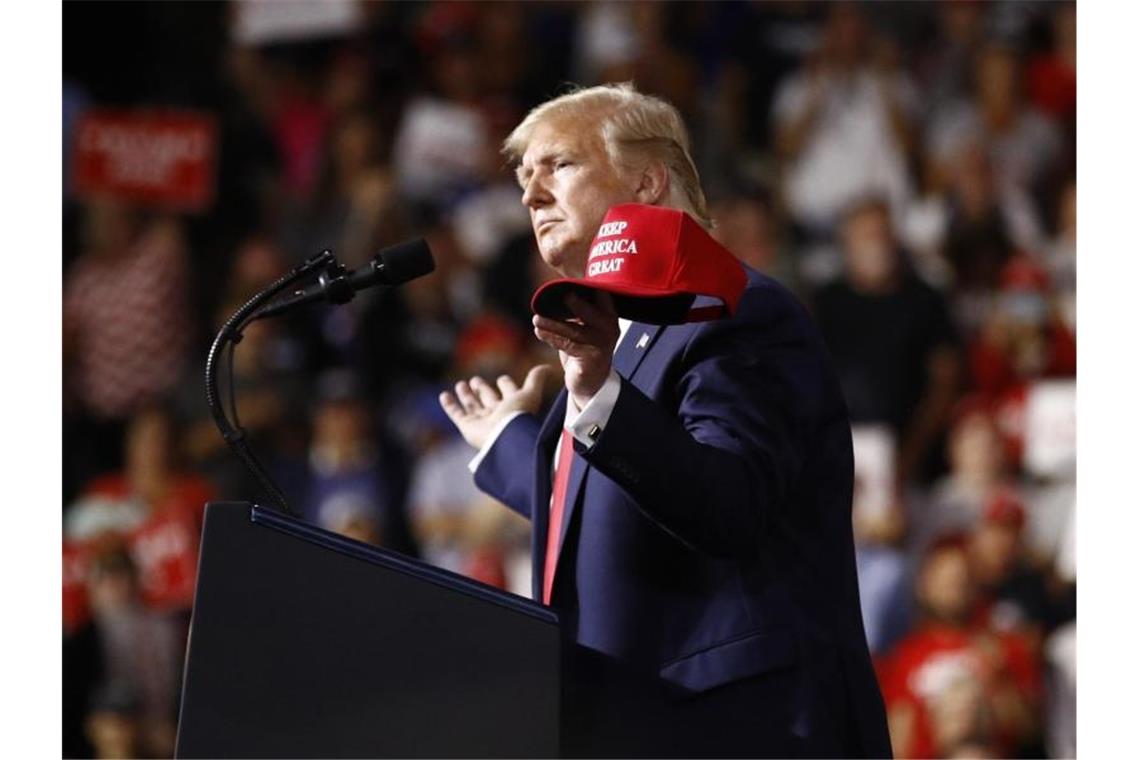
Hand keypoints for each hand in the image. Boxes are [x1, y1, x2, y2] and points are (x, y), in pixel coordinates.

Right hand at [440, 365, 552, 448]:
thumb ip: (537, 378)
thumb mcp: (530, 393)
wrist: (505, 437)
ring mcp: (482, 421)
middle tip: (476, 380)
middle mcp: (497, 414)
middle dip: (483, 389)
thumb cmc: (519, 415)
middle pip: (489, 399)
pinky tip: (444, 395)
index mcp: (513, 406)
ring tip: (461, 384)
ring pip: (473, 406)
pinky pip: (456, 414)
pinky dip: (449, 405)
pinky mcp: (468, 427)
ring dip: (466, 395)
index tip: (503, 379)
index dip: (506, 385)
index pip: (509, 392)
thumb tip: (549, 366)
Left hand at [532, 292, 619, 409]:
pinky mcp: (591, 360)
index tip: (573, 283)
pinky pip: (568, 346)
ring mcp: (602, 346)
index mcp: (609, 317)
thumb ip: (576, 311)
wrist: (591, 381)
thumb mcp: (584, 327)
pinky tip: (538, 332)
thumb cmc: (584, 349)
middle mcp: (609, 330)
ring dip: (552, 324)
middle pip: (591, 314)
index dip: (590, 289)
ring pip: (574, 331)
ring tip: (536, 319)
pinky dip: (551, 338)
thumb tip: (555, 290)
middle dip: (576, 305)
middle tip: (564, 296)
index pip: (602, 298)